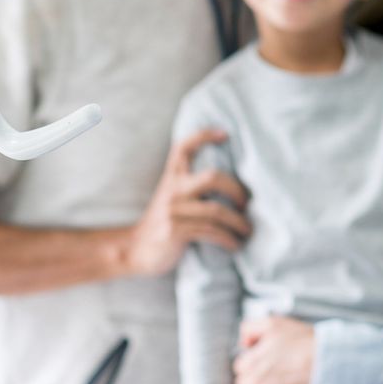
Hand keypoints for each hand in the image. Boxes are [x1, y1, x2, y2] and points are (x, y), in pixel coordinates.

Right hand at [123, 129, 251, 276]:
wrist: (134, 249)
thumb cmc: (162, 223)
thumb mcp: (172, 198)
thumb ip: (190, 186)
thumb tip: (230, 183)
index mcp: (172, 177)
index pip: (183, 147)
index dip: (203, 135)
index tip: (225, 134)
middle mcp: (172, 190)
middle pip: (212, 178)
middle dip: (237, 190)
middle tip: (247, 203)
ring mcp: (173, 211)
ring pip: (216, 210)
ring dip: (238, 222)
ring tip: (248, 230)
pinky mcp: (175, 231)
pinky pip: (211, 232)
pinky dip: (229, 239)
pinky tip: (236, 244)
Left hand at [234, 315, 314, 383]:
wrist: (329, 362)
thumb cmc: (305, 342)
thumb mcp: (274, 323)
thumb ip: (250, 328)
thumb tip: (243, 344)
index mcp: (251, 360)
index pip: (239, 367)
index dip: (252, 364)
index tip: (264, 363)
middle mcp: (254, 381)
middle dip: (252, 379)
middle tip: (270, 375)